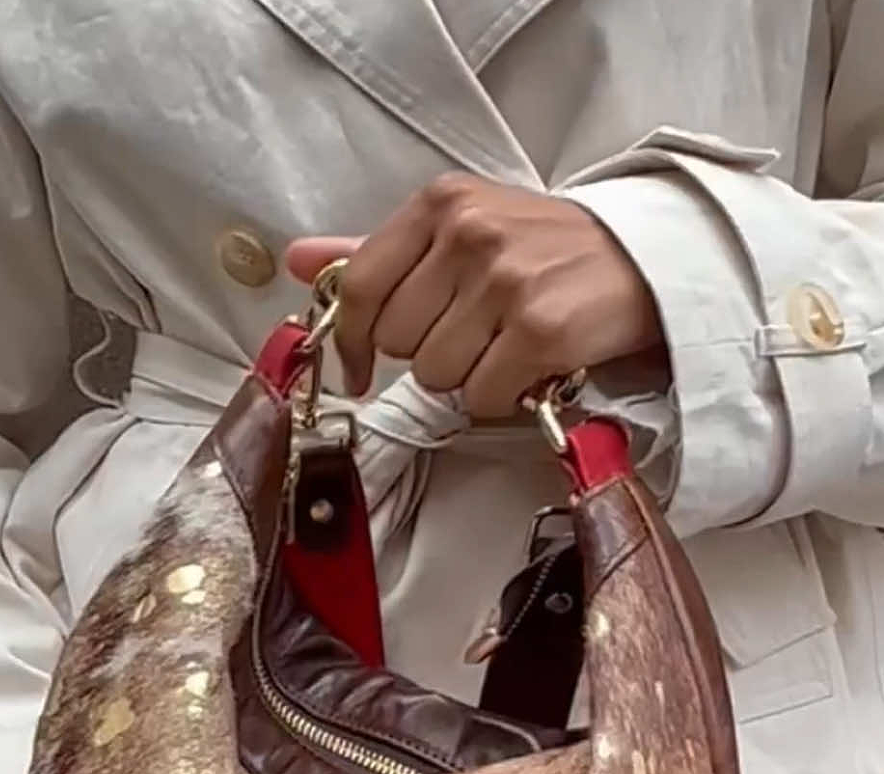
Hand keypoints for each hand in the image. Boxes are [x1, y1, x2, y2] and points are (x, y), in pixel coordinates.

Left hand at [286, 173, 662, 417]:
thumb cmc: (546, 250)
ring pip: (436, 375)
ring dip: (467, 377)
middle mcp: (469, 235)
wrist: (644, 260)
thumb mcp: (461, 228)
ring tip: (505, 347)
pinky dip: (502, 396)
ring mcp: (505, 282)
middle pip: (398, 342)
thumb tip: (302, 261)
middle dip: (429, 353)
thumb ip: (378, 251)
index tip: (359, 369)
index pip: (359, 287)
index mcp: (441, 204)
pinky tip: (528, 368)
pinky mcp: (540, 330)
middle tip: (475, 336)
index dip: (352, 341)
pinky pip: (482, 397)